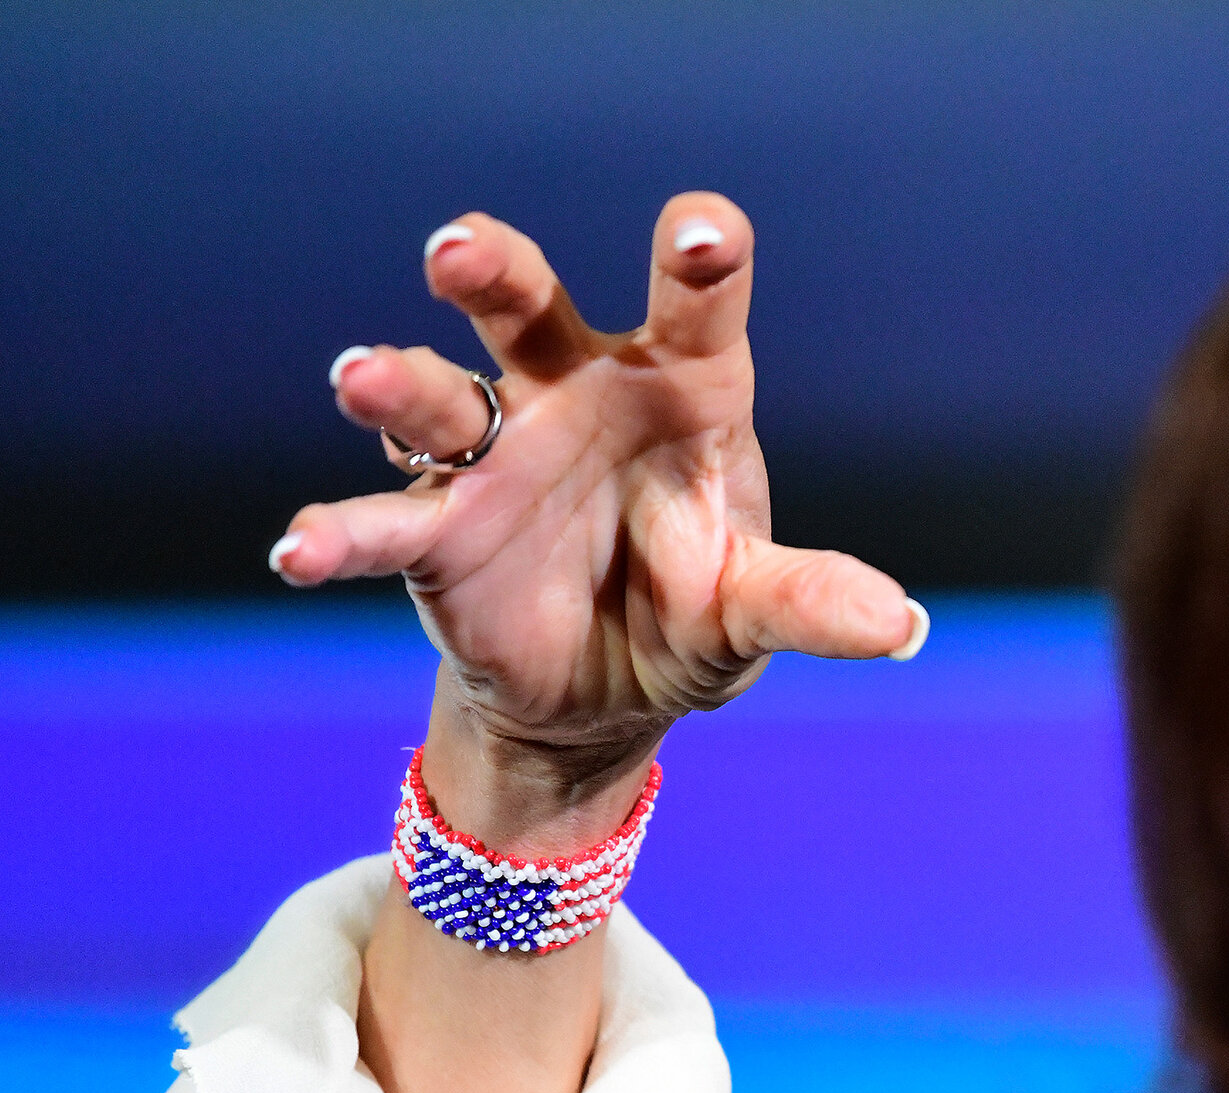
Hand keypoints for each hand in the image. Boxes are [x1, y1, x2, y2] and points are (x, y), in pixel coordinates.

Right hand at [276, 193, 919, 836]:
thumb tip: (901, 627)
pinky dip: (337, 534)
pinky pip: (379, 522)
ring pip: (438, 394)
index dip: (697, 262)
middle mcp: (574, 397)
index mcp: (678, 393)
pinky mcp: (435, 533)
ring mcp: (495, 457)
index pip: (694, 310)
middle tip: (460, 250)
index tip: (702, 232)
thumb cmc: (691, 610)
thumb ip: (809, 601)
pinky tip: (299, 550)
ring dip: (395, 381)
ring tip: (360, 377)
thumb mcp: (752, 610)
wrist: (604, 695)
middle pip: (528, 309)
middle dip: (494, 270)